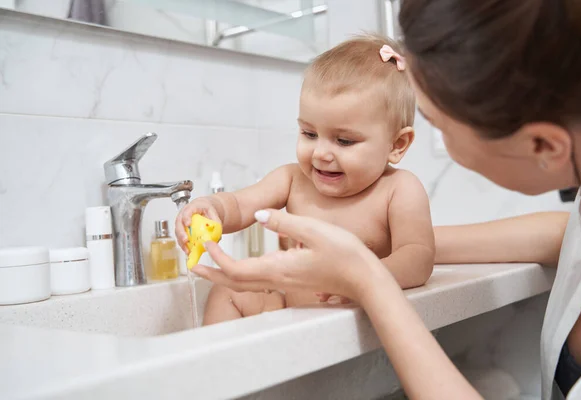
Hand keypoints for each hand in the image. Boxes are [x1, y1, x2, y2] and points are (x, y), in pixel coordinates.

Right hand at [175, 197, 220, 253]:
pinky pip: (180, 238)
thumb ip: (216, 222)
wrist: (203, 209)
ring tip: (187, 250)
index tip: (188, 224)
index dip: (186, 217)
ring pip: (178, 232)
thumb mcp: (213, 213)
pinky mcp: (182, 231)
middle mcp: (183, 215)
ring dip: (181, 242)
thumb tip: (217, 234)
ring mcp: (181, 223)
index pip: (187, 211)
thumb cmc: (206, 210)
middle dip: (181, 232)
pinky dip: (184, 246)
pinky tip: (188, 252)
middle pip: (179, 223)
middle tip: (185, 240)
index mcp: (191, 208)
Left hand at [192, 209, 388, 302]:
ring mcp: (286, 282)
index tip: (205, 245)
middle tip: (193, 265)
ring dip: (225, 275)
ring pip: (247, 283)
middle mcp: (279, 279)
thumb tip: (259, 215)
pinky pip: (259, 281)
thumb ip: (283, 222)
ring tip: (210, 266)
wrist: (365, 280)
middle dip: (212, 273)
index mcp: (279, 268)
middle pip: (236, 282)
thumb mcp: (314, 230)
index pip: (237, 269)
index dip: (217, 258)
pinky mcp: (293, 280)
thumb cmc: (345, 256)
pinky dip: (242, 275)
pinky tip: (244, 266)